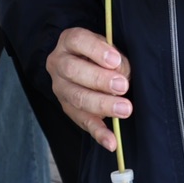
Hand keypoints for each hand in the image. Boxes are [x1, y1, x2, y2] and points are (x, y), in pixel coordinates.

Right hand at [48, 26, 130, 150]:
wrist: (83, 66)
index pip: (77, 40)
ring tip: (124, 109)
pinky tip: (112, 141)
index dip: (96, 50)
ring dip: (102, 105)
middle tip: (122, 86)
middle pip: (73, 70)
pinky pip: (82, 122)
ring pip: (77, 97)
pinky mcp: (68, 109)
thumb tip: (121, 75)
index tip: (115, 60)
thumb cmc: (100, 54)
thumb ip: (115, 58)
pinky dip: (99, 133)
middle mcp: (59, 63)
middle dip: (99, 79)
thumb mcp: (107, 48)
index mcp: (68, 41)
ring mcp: (60, 88)